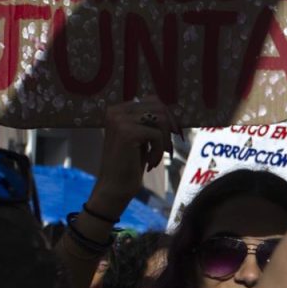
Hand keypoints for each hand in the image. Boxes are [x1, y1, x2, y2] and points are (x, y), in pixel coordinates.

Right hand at [87, 97, 173, 218]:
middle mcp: (116, 111)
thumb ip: (149, 121)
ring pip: (161, 120)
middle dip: (169, 128)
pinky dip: (159, 151)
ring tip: (156, 157)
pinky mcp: (127, 132)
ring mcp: (120, 120)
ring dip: (165, 141)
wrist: (114, 187)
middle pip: (159, 108)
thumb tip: (170, 110)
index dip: (168, 117)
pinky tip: (150, 163)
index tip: (172, 135)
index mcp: (117, 110)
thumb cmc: (129, 163)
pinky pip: (158, 135)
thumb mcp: (141, 137)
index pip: (152, 100)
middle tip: (167, 148)